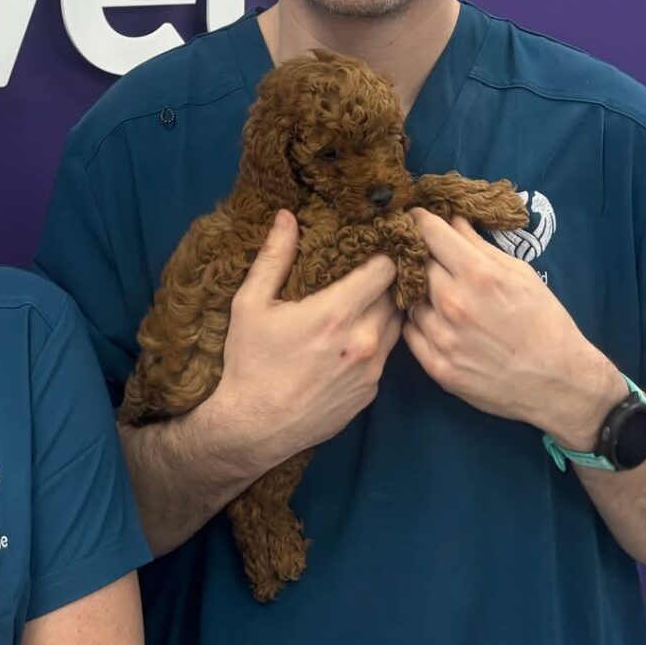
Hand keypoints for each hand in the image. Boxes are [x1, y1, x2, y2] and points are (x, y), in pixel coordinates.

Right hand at [202, 211, 401, 470]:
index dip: (382, 253)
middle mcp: (363, 341)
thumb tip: (288, 216)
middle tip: (367, 272)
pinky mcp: (370, 393)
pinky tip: (350, 341)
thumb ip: (274, 257)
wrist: (254, 428)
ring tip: (362, 303)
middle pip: (395, 295)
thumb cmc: (249, 362)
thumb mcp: (251, 303)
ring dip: (384, 311)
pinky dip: (375, 343)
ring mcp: (371, 371)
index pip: (385, 269)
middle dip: (384, 281)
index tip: (373, 245)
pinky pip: (385, 356)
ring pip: (396, 326)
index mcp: (336, 313)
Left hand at [402, 211, 625, 445]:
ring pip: (409, 299)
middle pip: (415, 263)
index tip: (415, 218)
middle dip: (419, 256)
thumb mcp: (520, 275)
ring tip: (439, 296)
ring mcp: (443, 338)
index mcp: (478, 275)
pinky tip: (437, 323)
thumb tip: (452, 220)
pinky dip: (419, 323)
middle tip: (427, 257)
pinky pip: (409, 332)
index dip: (420, 220)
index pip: (430, 233)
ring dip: (419, 293)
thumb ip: (480, 246)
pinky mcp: (437, 367)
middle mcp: (454, 303)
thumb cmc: (546, 322)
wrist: (559, 382)